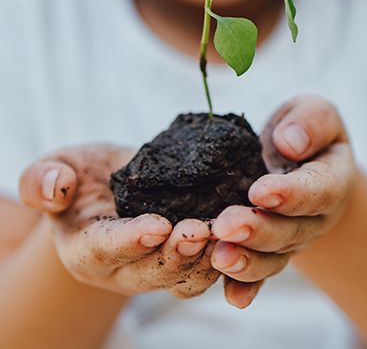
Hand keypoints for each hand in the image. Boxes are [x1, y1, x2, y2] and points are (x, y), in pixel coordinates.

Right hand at [19, 144, 218, 297]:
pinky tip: (243, 232)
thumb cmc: (78, 176)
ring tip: (228, 234)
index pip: (106, 249)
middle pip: (150, 273)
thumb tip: (56, 187)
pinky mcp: (183, 260)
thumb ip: (42, 179)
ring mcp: (154, 269)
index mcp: (85, 249)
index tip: (157, 226)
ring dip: (207, 261)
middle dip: (176, 255)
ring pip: (183, 279)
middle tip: (200, 231)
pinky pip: (206, 268)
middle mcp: (121, 270)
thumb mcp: (53, 167)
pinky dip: (226, 256)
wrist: (108, 186)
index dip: (130, 241)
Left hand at [211, 95, 355, 307]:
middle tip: (226, 225)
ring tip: (219, 257)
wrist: (301, 160)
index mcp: (331, 179)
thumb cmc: (305, 131)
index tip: (260, 191)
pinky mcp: (269, 251)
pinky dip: (245, 287)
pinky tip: (231, 297)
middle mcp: (314, 217)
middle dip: (258, 230)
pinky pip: (260, 274)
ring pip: (272, 257)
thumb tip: (290, 143)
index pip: (316, 190)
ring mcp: (291, 239)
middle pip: (290, 230)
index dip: (290, 194)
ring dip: (246, 261)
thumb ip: (311, 121)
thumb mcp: (316, 112)